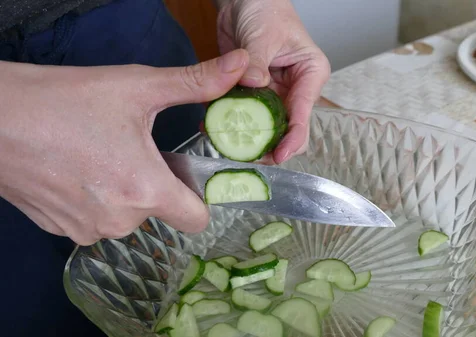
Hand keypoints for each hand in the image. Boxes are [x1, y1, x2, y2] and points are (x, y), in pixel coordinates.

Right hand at [0, 49, 249, 244]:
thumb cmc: (63, 100)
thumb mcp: (137, 86)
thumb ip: (196, 83)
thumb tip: (243, 66)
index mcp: (145, 190)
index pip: (197, 219)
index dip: (198, 197)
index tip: (187, 174)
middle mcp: (119, 221)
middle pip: (158, 211)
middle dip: (152, 184)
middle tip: (129, 148)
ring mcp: (85, 229)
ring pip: (125, 216)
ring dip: (121, 191)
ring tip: (97, 155)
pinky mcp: (58, 229)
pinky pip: (94, 219)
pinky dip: (93, 199)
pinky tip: (76, 168)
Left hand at [215, 0, 330, 163]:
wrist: (244, 0)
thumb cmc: (267, 9)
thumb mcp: (263, 35)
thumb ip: (256, 62)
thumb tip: (254, 83)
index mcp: (309, 75)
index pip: (303, 114)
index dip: (291, 139)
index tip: (278, 156)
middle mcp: (294, 88)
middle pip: (286, 129)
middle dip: (270, 146)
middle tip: (251, 158)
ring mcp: (272, 93)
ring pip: (263, 126)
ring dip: (247, 136)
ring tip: (228, 145)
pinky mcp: (251, 93)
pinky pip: (242, 113)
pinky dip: (228, 121)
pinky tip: (212, 125)